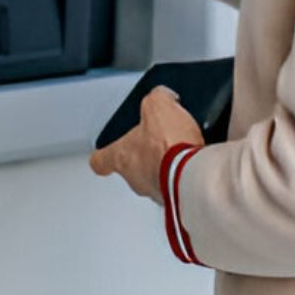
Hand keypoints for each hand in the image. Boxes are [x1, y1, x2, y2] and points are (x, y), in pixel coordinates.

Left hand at [89, 87, 204, 203]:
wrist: (194, 173)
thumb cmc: (168, 146)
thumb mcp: (158, 105)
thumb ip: (155, 98)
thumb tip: (162, 96)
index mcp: (121, 156)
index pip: (100, 160)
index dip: (103, 154)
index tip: (104, 151)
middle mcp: (134, 178)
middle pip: (130, 169)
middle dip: (144, 156)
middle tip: (156, 142)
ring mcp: (155, 190)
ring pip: (154, 179)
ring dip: (165, 167)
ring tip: (180, 151)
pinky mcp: (176, 198)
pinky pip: (177, 186)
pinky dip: (184, 175)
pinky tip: (195, 161)